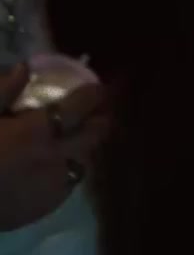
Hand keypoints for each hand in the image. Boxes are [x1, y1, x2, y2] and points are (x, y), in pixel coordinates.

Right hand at [0, 63, 108, 230]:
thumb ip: (2, 91)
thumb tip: (24, 68)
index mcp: (36, 134)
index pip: (78, 107)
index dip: (93, 95)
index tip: (98, 88)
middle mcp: (54, 159)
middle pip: (94, 135)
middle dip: (100, 120)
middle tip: (97, 112)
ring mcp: (53, 187)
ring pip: (84, 160)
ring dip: (83, 147)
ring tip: (75, 139)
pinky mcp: (46, 207)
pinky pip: (68, 184)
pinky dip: (66, 171)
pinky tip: (53, 167)